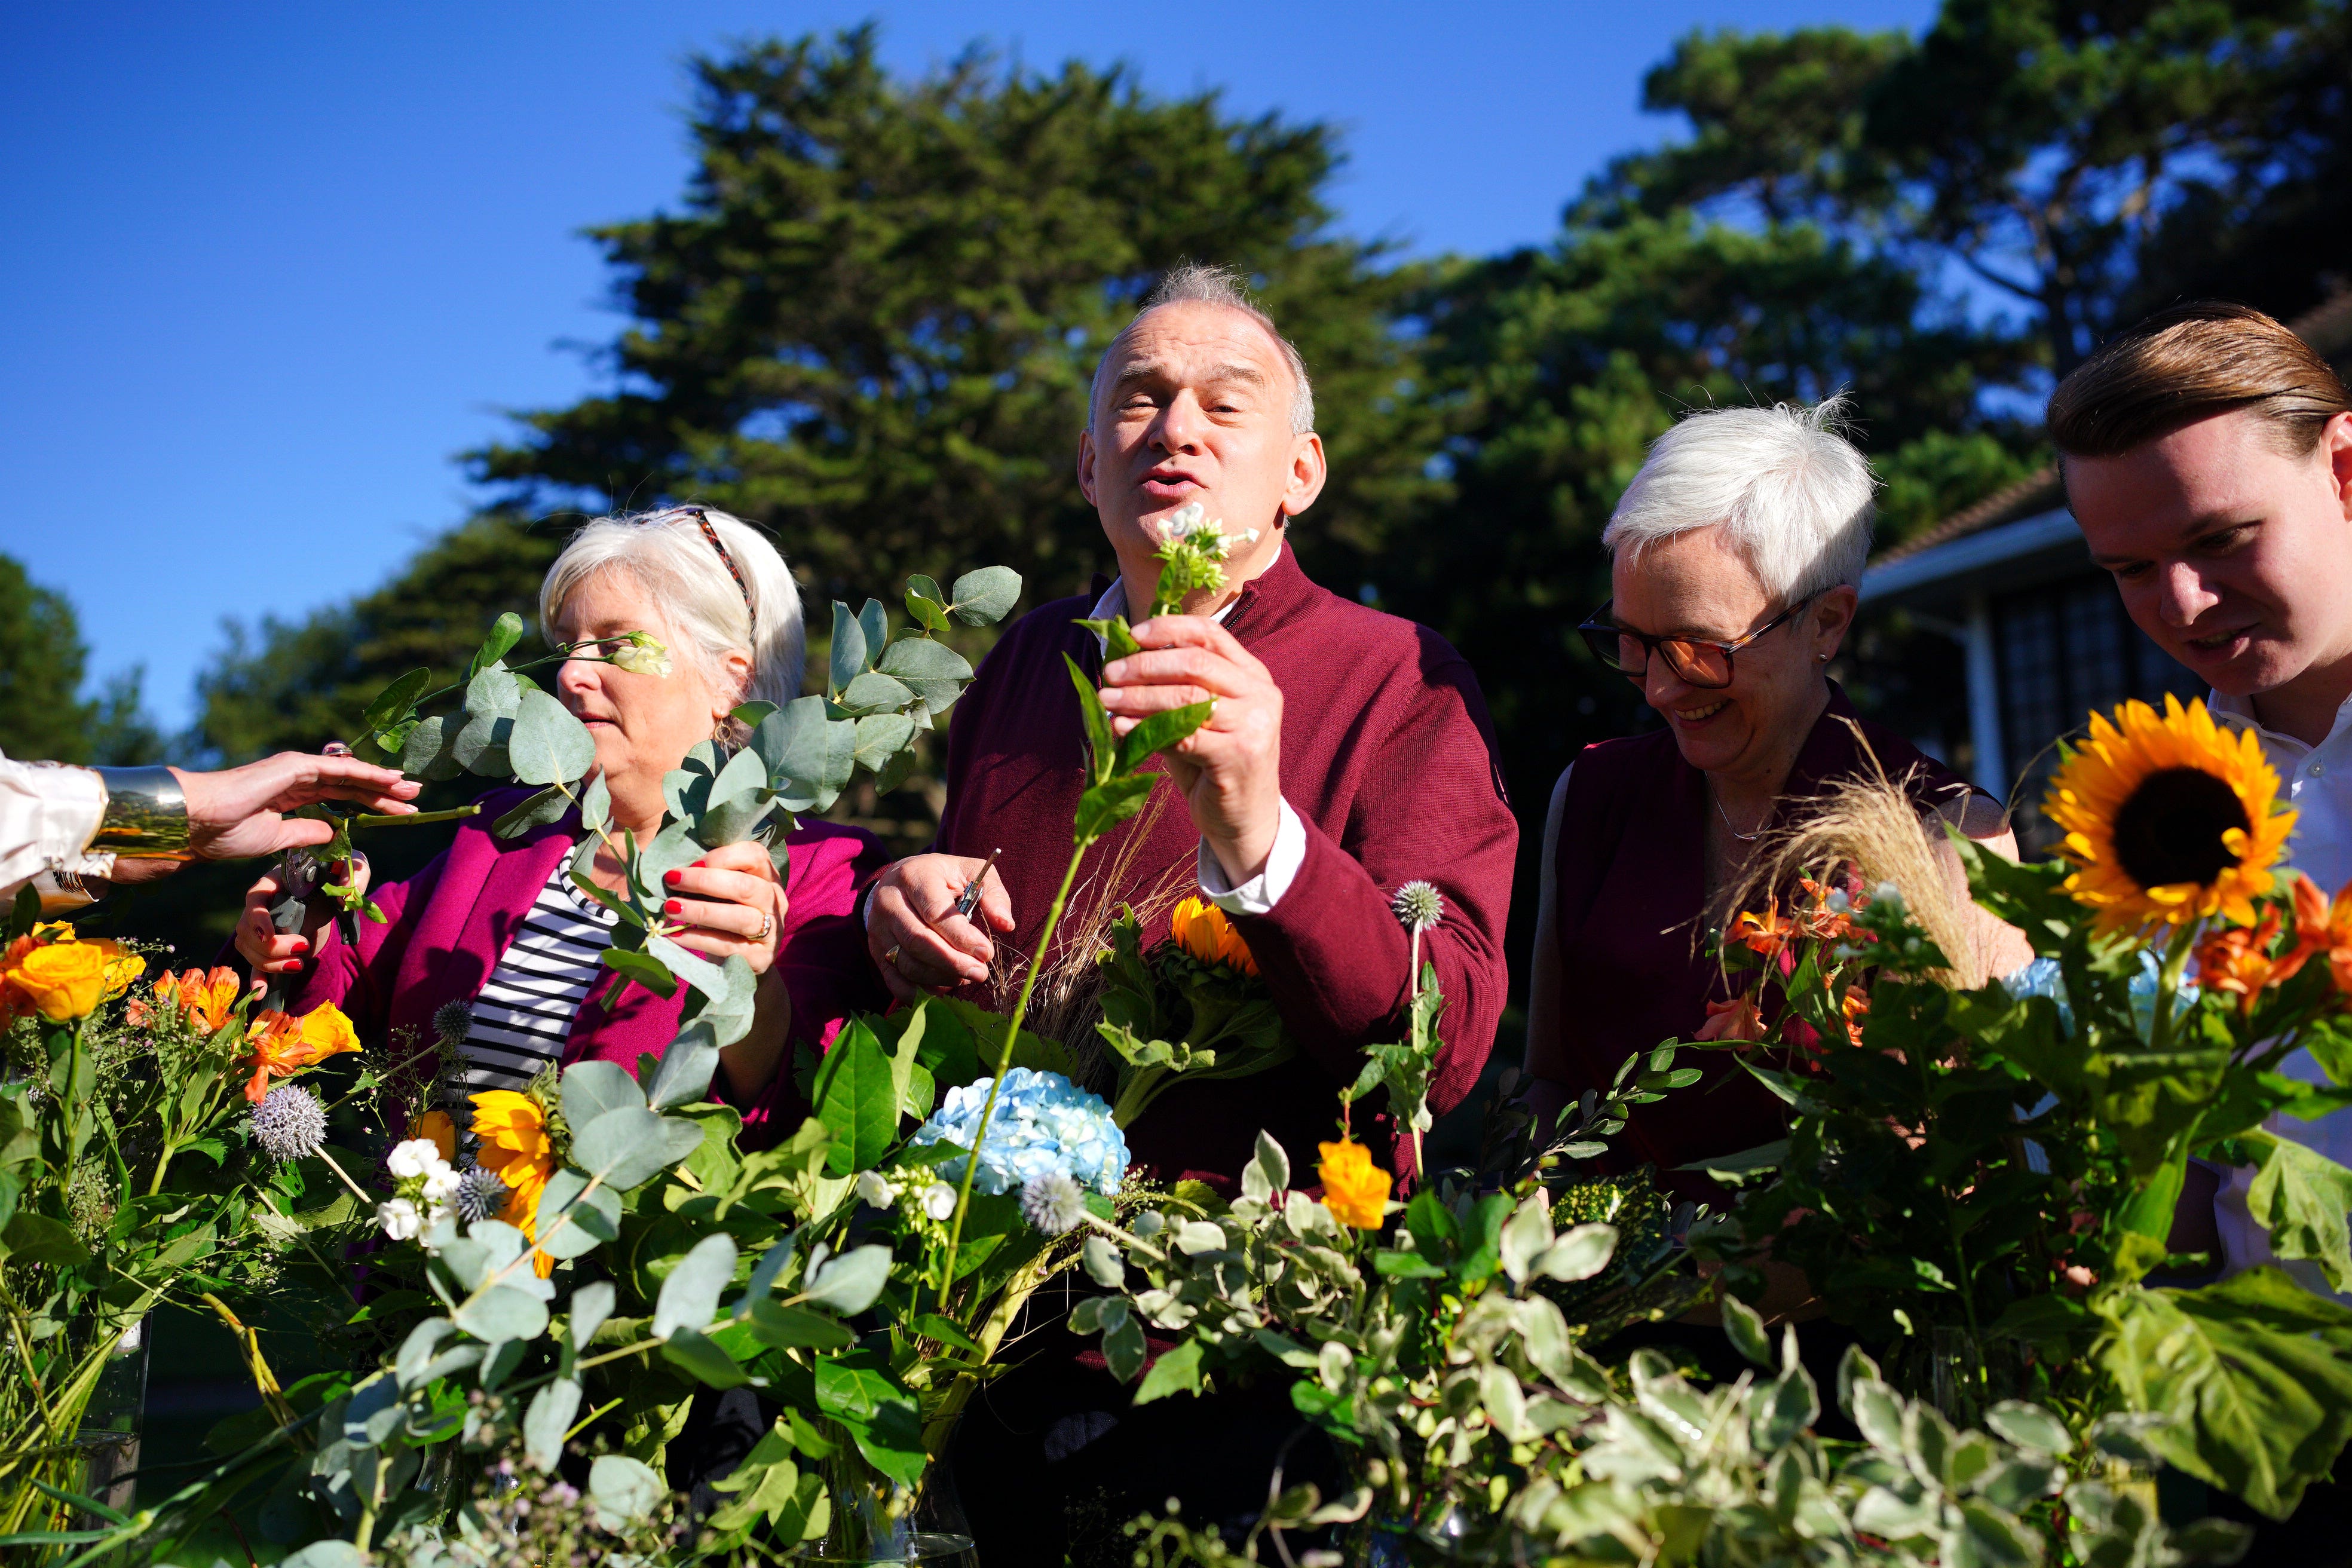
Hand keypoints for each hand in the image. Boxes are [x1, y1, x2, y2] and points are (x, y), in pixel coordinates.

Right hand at [177, 751, 420, 861]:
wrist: (198, 823)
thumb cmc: (226, 832)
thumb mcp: (277, 838)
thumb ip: (306, 833)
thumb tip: (334, 832)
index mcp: (293, 794)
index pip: (342, 798)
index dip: (370, 803)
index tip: (397, 811)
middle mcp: (299, 777)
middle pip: (353, 785)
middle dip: (385, 791)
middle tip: (416, 797)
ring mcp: (298, 769)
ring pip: (351, 775)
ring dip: (383, 781)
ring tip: (412, 788)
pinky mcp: (296, 766)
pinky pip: (339, 770)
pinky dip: (366, 773)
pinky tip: (389, 779)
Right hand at [233, 854, 370, 979]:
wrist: (334, 894)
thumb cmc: (339, 874)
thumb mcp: (352, 866)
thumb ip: (355, 872)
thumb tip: (345, 899)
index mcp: (277, 880)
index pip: (255, 896)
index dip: (257, 917)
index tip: (270, 934)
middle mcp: (263, 904)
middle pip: (247, 929)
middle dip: (272, 946)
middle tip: (302, 946)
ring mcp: (262, 927)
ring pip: (248, 948)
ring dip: (269, 963)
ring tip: (298, 964)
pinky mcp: (269, 947)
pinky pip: (254, 965)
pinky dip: (257, 979)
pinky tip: (261, 992)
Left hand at [660, 841, 787, 975]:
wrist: (743, 961)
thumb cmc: (727, 917)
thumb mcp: (725, 893)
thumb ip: (711, 877)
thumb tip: (675, 871)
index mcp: (768, 877)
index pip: (754, 855)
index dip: (722, 856)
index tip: (692, 863)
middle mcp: (775, 901)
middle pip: (745, 886)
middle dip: (704, 881)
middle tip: (672, 880)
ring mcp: (772, 930)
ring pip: (740, 918)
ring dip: (701, 911)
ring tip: (671, 908)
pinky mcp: (761, 957)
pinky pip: (727, 946)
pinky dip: (698, 939)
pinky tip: (676, 935)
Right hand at [866, 853, 1011, 1002]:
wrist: (901, 880)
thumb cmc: (944, 878)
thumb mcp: (971, 872)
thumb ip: (992, 894)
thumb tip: (1006, 924)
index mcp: (915, 876)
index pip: (936, 913)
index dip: (962, 937)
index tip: (986, 953)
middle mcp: (889, 901)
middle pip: (919, 941)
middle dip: (953, 962)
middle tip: (980, 973)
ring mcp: (878, 928)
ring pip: (907, 963)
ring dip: (940, 977)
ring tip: (966, 977)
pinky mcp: (876, 950)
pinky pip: (894, 979)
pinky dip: (920, 991)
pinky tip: (944, 987)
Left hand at [1099, 615, 1282, 883]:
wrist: (1244, 819)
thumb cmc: (1213, 764)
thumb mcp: (1200, 717)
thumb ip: (1175, 687)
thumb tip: (1121, 659)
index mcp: (1253, 674)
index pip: (1210, 634)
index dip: (1169, 629)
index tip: (1132, 635)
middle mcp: (1260, 694)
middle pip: (1194, 663)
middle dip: (1145, 665)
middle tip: (1110, 673)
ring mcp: (1254, 725)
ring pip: (1186, 697)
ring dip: (1139, 696)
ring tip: (1107, 699)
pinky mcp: (1239, 756)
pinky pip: (1183, 735)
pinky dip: (1145, 728)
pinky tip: (1120, 727)